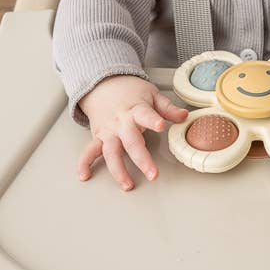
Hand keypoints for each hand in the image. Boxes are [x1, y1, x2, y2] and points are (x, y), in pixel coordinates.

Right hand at [77, 74, 188, 190]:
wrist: (104, 84)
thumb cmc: (131, 91)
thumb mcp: (152, 94)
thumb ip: (167, 108)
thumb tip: (184, 116)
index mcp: (136, 109)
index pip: (146, 114)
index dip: (153, 120)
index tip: (160, 126)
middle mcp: (121, 122)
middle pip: (131, 142)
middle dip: (141, 159)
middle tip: (153, 174)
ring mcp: (108, 131)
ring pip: (111, 152)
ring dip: (118, 170)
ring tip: (127, 185)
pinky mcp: (98, 137)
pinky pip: (89, 151)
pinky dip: (84, 163)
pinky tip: (84, 175)